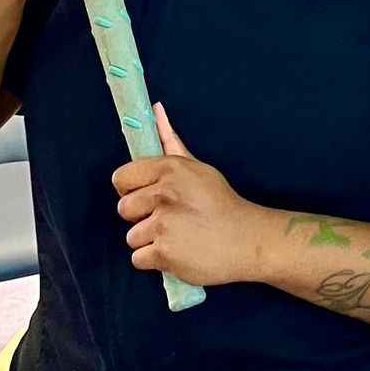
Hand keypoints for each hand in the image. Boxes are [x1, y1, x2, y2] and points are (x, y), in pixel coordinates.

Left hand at [114, 106, 264, 287]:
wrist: (248, 240)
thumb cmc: (221, 203)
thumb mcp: (198, 168)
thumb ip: (171, 142)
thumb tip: (155, 109)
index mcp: (170, 169)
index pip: (121, 178)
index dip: (132, 190)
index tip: (148, 197)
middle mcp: (164, 194)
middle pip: (123, 209)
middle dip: (142, 217)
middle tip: (170, 219)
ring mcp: (163, 225)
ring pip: (132, 237)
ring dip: (150, 241)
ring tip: (178, 237)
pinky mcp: (164, 254)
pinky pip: (138, 259)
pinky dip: (155, 261)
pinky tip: (177, 253)